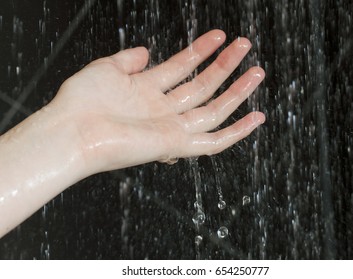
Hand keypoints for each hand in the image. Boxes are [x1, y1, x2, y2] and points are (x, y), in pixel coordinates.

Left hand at [51, 29, 264, 172]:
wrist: (72, 131)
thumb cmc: (81, 102)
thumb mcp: (106, 68)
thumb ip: (127, 59)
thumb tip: (145, 50)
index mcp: (146, 92)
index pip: (182, 68)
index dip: (201, 51)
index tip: (219, 36)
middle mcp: (161, 111)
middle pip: (202, 86)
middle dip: (225, 66)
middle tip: (245, 46)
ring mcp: (170, 128)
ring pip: (214, 110)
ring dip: (237, 92)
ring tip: (257, 71)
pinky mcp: (176, 145)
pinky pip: (213, 142)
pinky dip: (236, 133)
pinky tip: (256, 118)